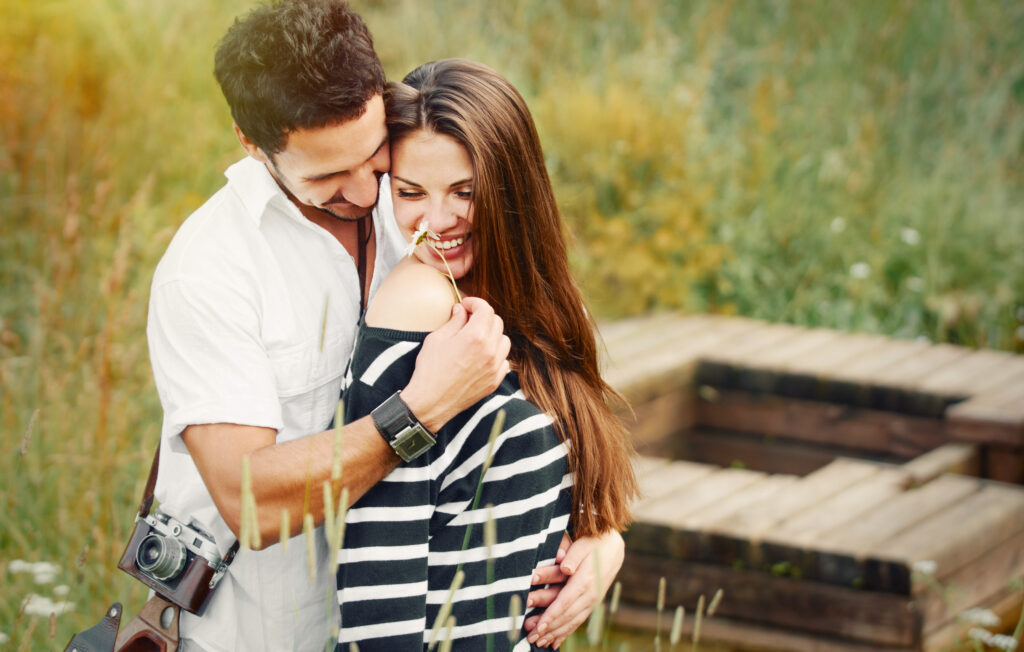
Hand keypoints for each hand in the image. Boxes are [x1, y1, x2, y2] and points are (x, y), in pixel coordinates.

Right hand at [401, 297, 510, 431]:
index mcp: (475, 336)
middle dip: (483, 317)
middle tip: (468, 320)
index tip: (465, 305)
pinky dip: (496, 354)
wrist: (430, 402)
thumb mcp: (437, 339)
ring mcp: (495, 367)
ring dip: (492, 334)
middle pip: (497, 322)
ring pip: (504, 340)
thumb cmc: (430, 370)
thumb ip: (454, 321)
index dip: (475, 303)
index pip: (486, 309)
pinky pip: (504, 360)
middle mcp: (490, 350)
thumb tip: (461, 310)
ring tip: (476, 338)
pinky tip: (481, 356)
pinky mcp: (495, 381)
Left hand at [525, 530, 624, 648]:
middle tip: (531, 639)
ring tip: (539, 644)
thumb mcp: (582, 545)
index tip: (539, 627)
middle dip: (549, 629)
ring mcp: (593, 601)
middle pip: (567, 616)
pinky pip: (578, 621)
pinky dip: (566, 632)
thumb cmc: (593, 544)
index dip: (551, 615)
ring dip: (555, 634)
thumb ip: (572, 557)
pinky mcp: (593, 603)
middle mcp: (591, 595)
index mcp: (585, 580)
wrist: (613, 548)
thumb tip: (564, 568)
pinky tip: (555, 642)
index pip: (565, 602)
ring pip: (572, 622)